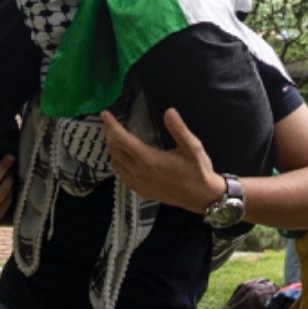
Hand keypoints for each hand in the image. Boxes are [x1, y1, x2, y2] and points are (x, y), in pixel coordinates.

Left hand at [100, 108, 221, 212]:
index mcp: (149, 160)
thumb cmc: (198, 170)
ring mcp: (139, 184)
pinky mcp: (142, 191)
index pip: (122, 140)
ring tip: (116, 137)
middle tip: (111, 123)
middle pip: (115, 150)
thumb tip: (169, 111)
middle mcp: (140, 172)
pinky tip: (124, 157)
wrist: (202, 197)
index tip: (105, 114)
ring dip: (113, 149)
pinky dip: (118, 162)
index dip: (112, 126)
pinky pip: (122, 175)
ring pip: (116, 163)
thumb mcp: (192, 147)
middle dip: (110, 134)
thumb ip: (179, 129)